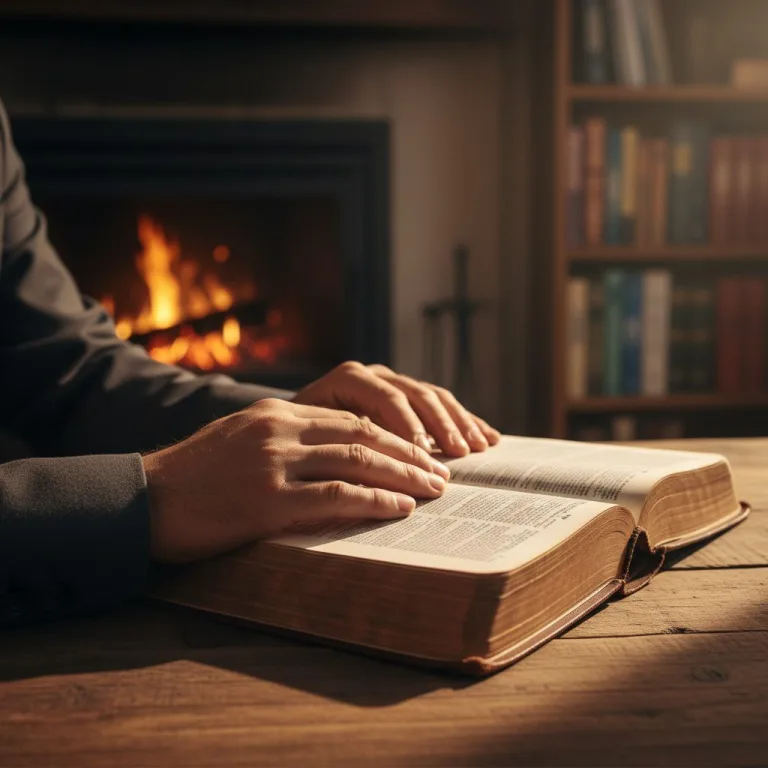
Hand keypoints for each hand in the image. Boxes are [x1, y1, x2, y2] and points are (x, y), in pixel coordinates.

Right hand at [142, 398, 450, 562]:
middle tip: (441, 472)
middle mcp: (281, 429)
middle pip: (365, 435)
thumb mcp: (241, 440)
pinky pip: (335, 496)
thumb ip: (286, 439)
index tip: (422, 452)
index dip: (394, 436)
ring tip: (434, 490)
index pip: (351, 419)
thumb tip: (335, 454)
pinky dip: (374, 500)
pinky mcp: (266, 501)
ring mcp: (274, 463)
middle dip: (411, 454)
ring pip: (358, 461)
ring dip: (404, 477)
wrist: (141, 501)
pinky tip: (398, 508)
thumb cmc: (194, 477)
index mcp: (278, 413)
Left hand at [294, 362, 500, 457]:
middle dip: (440, 425)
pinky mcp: (407, 397)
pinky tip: (487, 438)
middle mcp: (373, 375)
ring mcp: (393, 383)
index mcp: (348, 380)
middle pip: (416, 394)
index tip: (422, 454)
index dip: (408, 425)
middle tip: (459, 453)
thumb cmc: (297, 442)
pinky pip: (441, 404)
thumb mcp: (311, 443)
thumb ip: (340, 447)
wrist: (290, 430)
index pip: (386, 397)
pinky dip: (465, 422)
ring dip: (458, 422)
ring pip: (433, 397)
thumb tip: (373, 470)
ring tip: (478, 448)